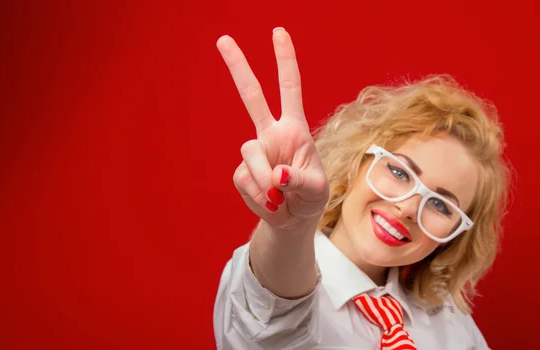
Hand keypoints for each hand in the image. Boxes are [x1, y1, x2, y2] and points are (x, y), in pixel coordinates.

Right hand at [216, 28, 328, 230]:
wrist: (292, 220)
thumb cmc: (310, 198)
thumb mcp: (316, 190)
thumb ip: (299, 181)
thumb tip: (276, 177)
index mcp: (294, 129)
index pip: (290, 89)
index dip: (285, 61)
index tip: (278, 33)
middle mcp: (271, 134)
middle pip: (252, 96)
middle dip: (238, 67)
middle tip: (223, 39)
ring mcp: (255, 152)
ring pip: (251, 153)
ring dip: (264, 180)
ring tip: (278, 198)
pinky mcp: (242, 172)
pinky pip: (245, 180)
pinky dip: (260, 197)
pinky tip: (270, 203)